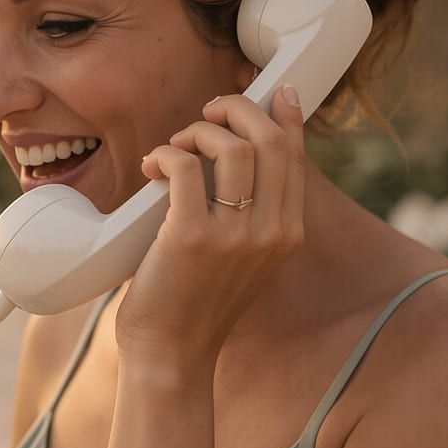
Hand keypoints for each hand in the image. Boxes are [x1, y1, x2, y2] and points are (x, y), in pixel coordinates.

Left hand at [117, 85, 306, 364]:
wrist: (172, 355)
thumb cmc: (195, 304)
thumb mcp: (241, 259)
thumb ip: (248, 217)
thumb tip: (234, 159)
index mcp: (288, 235)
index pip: (295, 158)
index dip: (284, 117)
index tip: (273, 92)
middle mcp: (271, 232)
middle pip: (268, 141)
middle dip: (238, 110)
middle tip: (207, 113)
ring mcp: (234, 235)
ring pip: (230, 147)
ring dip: (197, 132)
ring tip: (175, 147)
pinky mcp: (191, 236)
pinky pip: (184, 167)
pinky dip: (164, 154)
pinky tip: (152, 167)